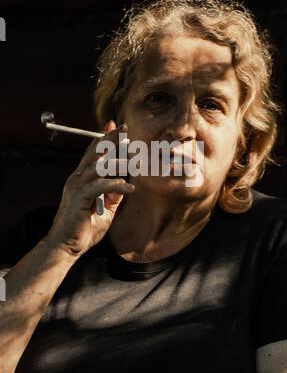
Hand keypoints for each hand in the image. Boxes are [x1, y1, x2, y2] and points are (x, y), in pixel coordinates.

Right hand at [45, 120, 133, 256]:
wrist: (66, 246)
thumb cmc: (84, 229)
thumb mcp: (106, 209)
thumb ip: (113, 195)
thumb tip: (125, 184)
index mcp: (81, 179)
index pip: (93, 153)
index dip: (104, 138)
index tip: (116, 126)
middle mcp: (77, 179)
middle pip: (95, 152)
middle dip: (111, 139)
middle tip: (126, 130)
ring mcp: (76, 187)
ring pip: (98, 166)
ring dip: (118, 162)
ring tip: (134, 162)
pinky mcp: (80, 198)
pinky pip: (100, 186)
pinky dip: (116, 185)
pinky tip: (129, 189)